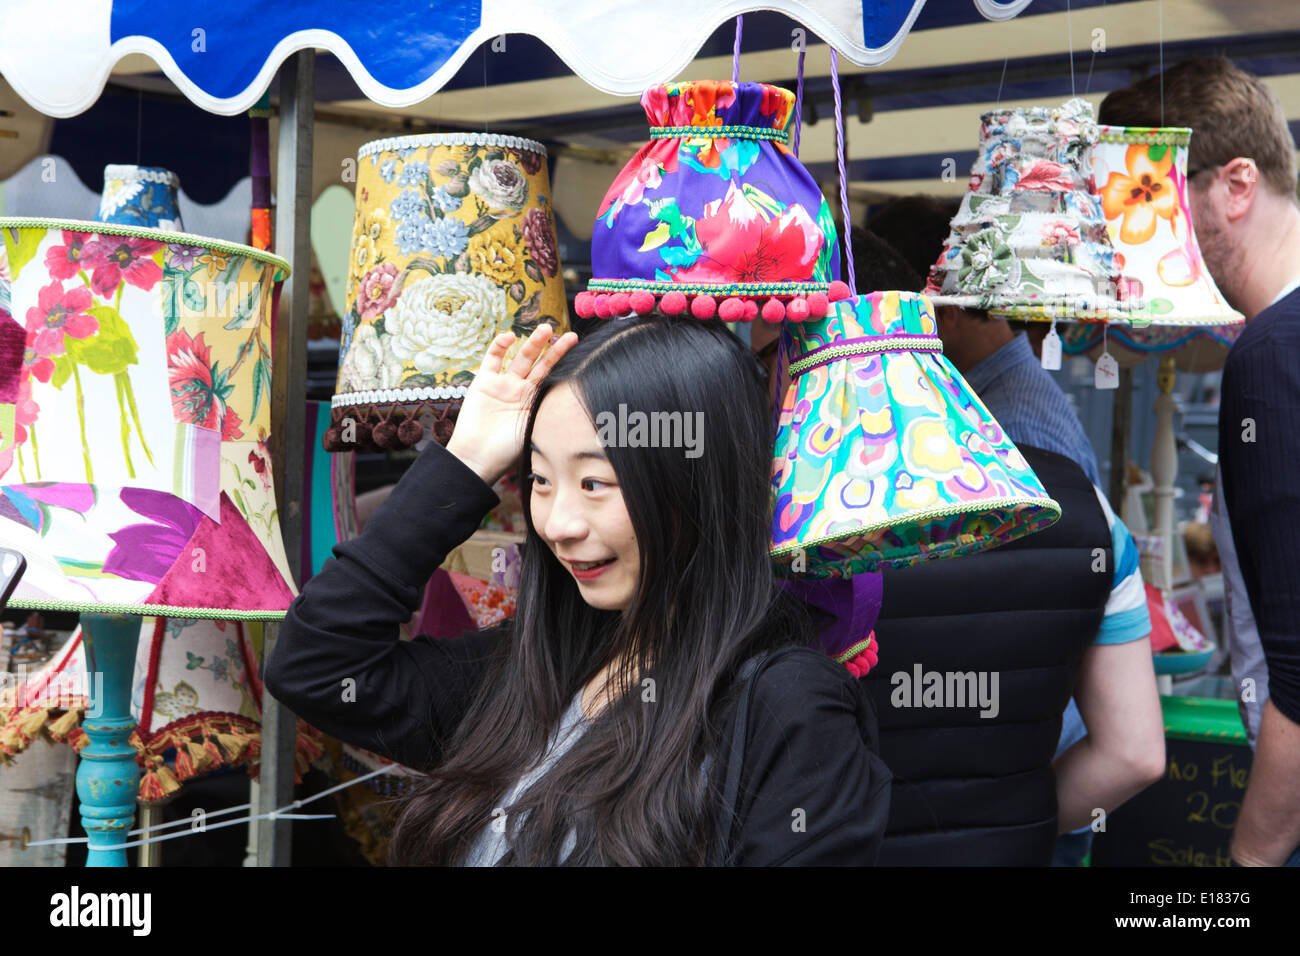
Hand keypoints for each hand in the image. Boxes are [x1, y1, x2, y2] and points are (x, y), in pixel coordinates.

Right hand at [445, 323, 578, 485]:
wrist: (478, 457)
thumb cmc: (508, 450)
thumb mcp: (536, 428)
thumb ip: (549, 410)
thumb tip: (578, 402)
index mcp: (535, 402)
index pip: (552, 376)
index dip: (564, 361)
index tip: (578, 347)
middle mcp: (520, 391)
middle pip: (539, 364)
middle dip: (553, 349)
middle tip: (568, 335)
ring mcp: (502, 385)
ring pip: (519, 357)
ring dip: (532, 343)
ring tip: (546, 329)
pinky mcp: (483, 382)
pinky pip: (492, 358)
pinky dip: (499, 345)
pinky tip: (510, 336)